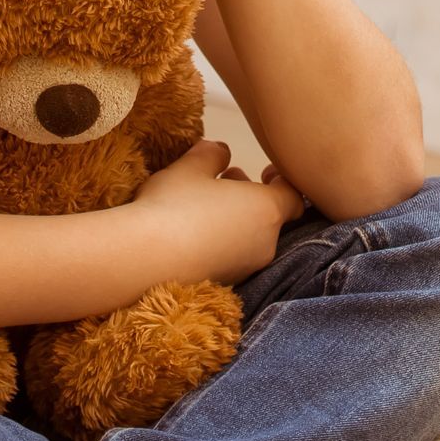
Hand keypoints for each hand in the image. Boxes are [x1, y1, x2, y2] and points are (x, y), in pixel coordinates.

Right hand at [135, 137, 304, 282]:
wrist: (144, 261)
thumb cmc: (175, 205)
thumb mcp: (191, 166)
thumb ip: (213, 154)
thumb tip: (222, 151)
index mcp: (266, 210)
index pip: (294, 198)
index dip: (283, 182)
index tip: (263, 172)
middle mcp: (264, 244)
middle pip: (270, 217)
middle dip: (251, 197)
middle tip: (226, 181)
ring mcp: (244, 270)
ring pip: (250, 239)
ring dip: (235, 220)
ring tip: (203, 205)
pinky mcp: (224, 288)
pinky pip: (231, 259)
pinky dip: (221, 244)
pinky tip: (191, 235)